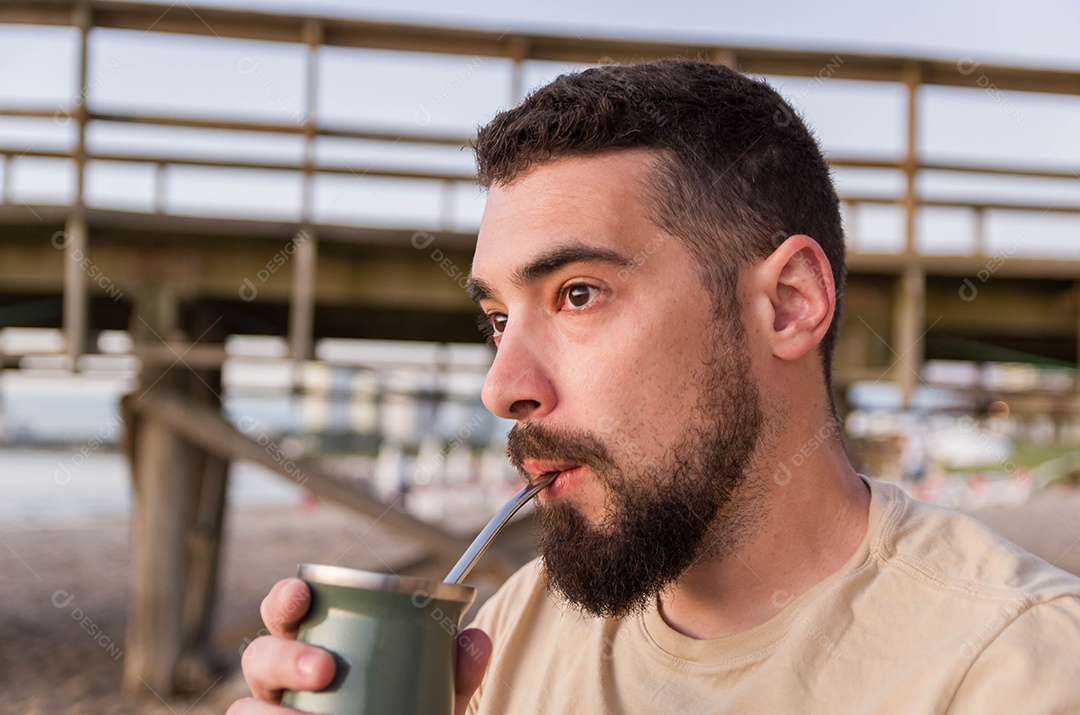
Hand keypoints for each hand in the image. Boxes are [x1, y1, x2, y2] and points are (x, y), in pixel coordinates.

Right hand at [226, 578, 492, 714]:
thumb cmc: (404, 712)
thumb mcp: (435, 692)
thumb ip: (454, 668)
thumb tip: (475, 639)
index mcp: (313, 643)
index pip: (285, 610)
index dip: (284, 598)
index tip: (303, 594)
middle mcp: (281, 681)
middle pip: (259, 656)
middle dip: (284, 657)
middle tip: (325, 670)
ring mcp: (270, 714)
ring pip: (246, 710)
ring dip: (273, 714)